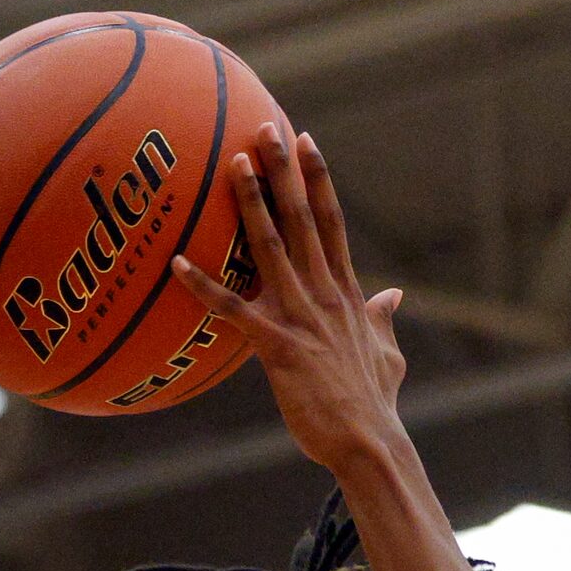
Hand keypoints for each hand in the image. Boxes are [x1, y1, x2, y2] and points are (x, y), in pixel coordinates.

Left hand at [171, 123, 404, 471]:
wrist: (369, 443)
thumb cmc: (373, 404)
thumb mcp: (388, 353)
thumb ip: (384, 320)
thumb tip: (394, 296)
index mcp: (347, 294)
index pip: (331, 223)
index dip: (318, 179)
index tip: (306, 141)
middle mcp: (325, 295)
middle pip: (302, 220)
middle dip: (283, 172)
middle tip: (264, 127)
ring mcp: (301, 318)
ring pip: (271, 249)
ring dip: (250, 205)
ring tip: (231, 163)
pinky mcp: (277, 348)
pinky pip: (233, 311)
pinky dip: (204, 287)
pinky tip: (176, 264)